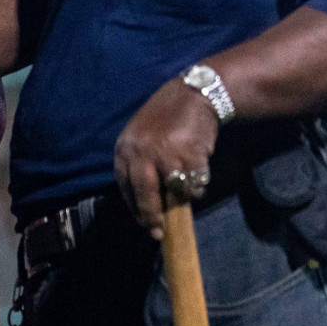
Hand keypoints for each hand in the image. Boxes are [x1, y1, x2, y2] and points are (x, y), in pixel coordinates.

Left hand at [114, 78, 217, 238]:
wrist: (195, 94)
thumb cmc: (168, 118)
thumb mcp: (143, 137)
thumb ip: (139, 163)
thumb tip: (144, 202)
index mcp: (125, 148)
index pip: (126, 187)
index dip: (136, 208)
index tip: (145, 224)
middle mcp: (141, 151)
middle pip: (145, 194)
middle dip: (152, 216)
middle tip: (159, 231)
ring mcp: (165, 153)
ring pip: (174, 191)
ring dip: (184, 197)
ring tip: (190, 190)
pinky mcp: (189, 154)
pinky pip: (194, 183)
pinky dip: (198, 185)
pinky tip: (200, 174)